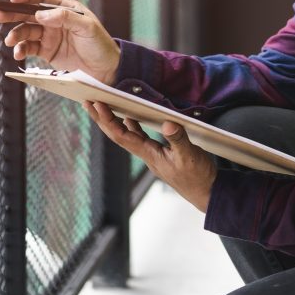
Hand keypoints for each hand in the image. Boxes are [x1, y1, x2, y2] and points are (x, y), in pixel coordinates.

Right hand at [0, 0, 120, 84]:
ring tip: (10, 41)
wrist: (106, 70)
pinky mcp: (47, 52)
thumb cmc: (100, 45)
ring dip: (15, 35)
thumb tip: (40, 14)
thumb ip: (64, 18)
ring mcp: (49, 36)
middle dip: (11, 14)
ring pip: (26, 31)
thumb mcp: (87, 28)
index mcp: (66, 8)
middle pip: (28, 13)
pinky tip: (18, 53)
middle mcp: (55, 20)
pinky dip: (21, 50)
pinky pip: (29, 48)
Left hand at [84, 102, 215, 211]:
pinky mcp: (159, 153)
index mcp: (149, 155)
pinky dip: (132, 125)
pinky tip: (130, 116)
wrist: (206, 192)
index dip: (108, 121)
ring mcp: (151, 154)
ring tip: (102, 106)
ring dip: (114, 121)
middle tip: (87, 102)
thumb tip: (167, 123)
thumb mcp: (190, 156)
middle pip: (117, 135)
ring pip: (127, 135)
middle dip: (102, 119)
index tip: (96, 105)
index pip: (122, 136)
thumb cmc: (198, 176)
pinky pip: (139, 136)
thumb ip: (178, 139)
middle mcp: (146, 155)